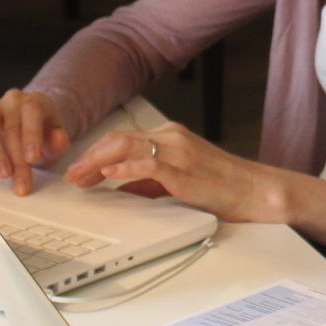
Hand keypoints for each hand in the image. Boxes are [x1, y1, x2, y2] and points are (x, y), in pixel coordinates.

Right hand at [0, 88, 69, 194]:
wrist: (31, 131)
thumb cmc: (44, 135)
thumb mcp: (57, 140)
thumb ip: (59, 141)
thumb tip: (57, 139)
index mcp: (35, 102)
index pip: (32, 111)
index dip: (31, 135)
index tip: (32, 158)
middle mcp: (12, 102)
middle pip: (11, 126)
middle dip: (16, 158)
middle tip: (21, 182)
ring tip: (4, 174)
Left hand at [63, 122, 285, 222]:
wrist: (253, 190)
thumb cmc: (221, 186)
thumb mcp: (178, 178)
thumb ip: (149, 180)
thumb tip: (120, 186)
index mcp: (170, 136)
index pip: (123, 138)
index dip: (95, 153)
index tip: (79, 169)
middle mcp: (171, 137)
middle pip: (118, 139)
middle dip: (89, 156)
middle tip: (71, 174)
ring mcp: (177, 151)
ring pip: (126, 146)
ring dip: (96, 162)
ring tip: (80, 177)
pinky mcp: (183, 169)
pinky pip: (146, 164)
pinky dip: (123, 169)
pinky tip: (108, 176)